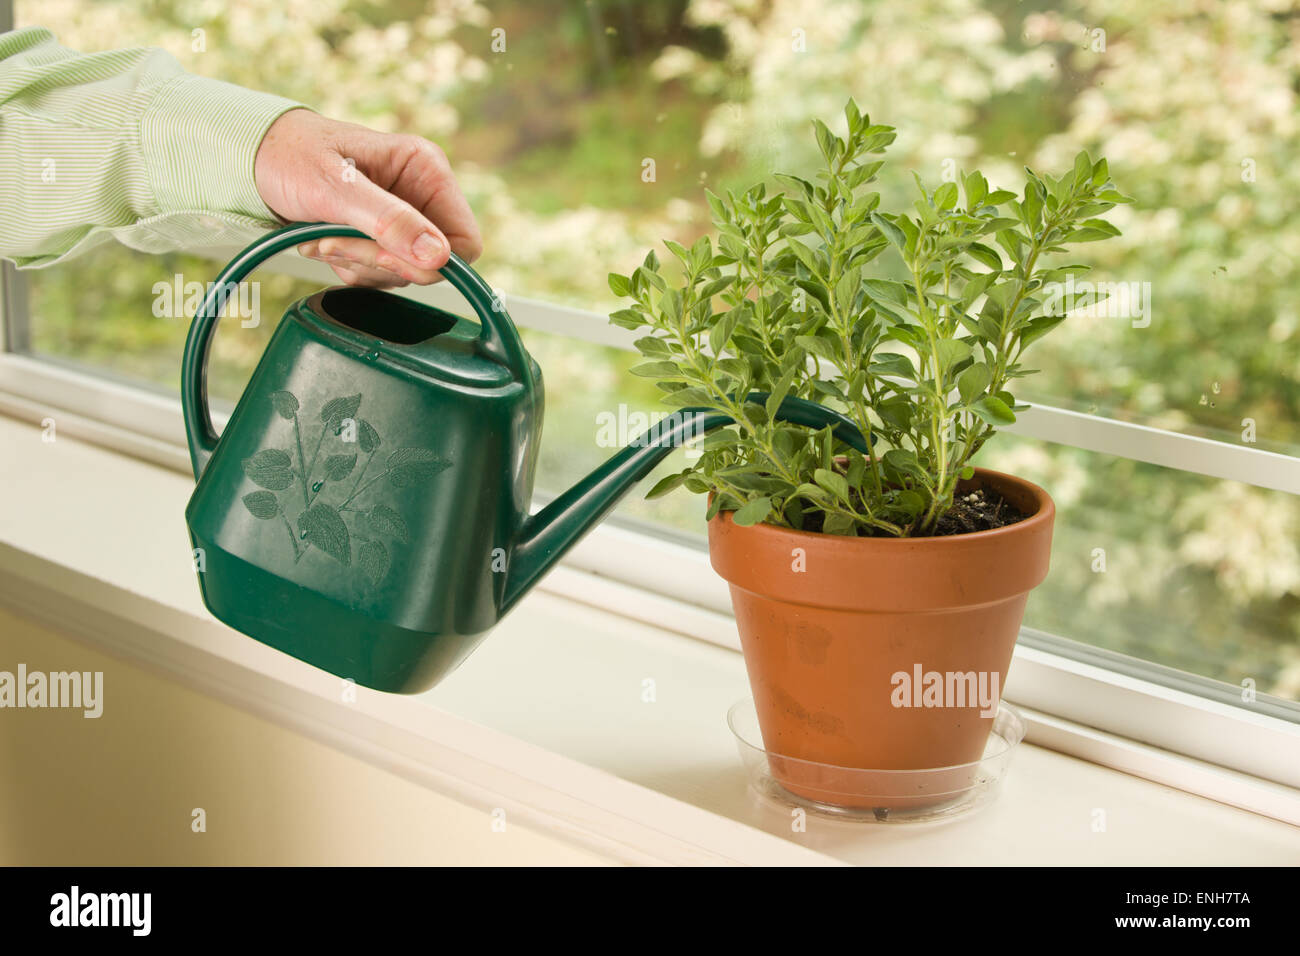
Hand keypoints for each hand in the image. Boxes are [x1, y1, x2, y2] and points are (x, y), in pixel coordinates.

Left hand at [253, 109, 482, 287]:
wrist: (254, 160)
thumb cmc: (291, 157)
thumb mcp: (336, 188)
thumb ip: (389, 221)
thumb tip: (439, 257)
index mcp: (425, 169)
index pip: (464, 240)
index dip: (431, 261)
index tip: (384, 258)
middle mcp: (421, 195)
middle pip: (431, 263)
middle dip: (380, 261)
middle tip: (334, 243)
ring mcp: (402, 218)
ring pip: (403, 272)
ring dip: (358, 265)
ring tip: (320, 237)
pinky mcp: (381, 237)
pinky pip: (379, 274)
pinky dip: (349, 266)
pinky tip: (323, 241)